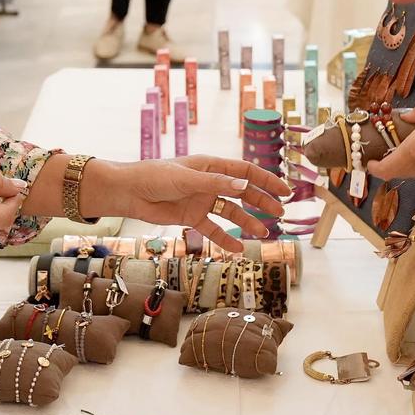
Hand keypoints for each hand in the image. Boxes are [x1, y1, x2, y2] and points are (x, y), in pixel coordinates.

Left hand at [82, 157, 288, 253]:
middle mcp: (209, 182)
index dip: (266, 180)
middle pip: (242, 192)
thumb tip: (245, 185)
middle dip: (262, 202)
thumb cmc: (155, 177)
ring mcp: (201, 200)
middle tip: (279, 214)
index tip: (284, 191)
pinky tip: (238, 248)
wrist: (129, 192)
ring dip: (247, 222)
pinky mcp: (191, 217)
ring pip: (230, 212)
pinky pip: (213, 229)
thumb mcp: (187, 179)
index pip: (246, 171)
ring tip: (262, 233)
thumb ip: (216, 183)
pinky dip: (225, 238)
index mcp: (211, 166)